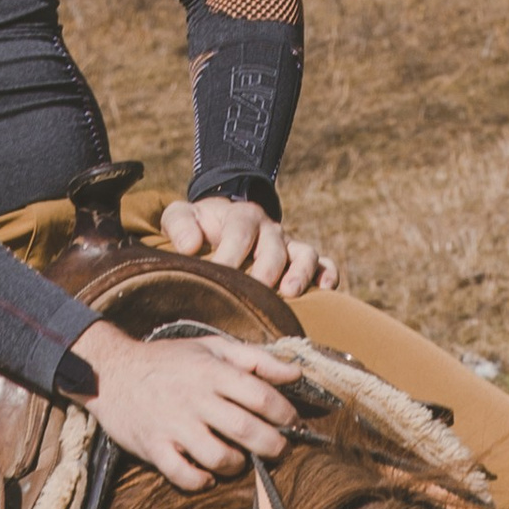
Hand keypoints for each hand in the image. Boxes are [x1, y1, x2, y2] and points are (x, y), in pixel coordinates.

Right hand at [79, 321, 302, 492]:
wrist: (111, 373)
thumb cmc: (167, 361)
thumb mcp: (212, 348)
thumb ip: (256, 359)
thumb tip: (295, 373)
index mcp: (212, 372)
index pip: (260, 395)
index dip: (285, 412)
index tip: (293, 422)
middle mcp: (195, 399)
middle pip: (246, 430)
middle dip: (272, 445)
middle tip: (280, 449)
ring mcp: (173, 425)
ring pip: (218, 457)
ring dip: (238, 465)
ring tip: (241, 460)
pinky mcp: (153, 447)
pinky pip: (183, 475)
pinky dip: (201, 481)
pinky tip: (208, 475)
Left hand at [159, 193, 338, 302]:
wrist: (223, 220)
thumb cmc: (200, 225)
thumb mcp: (182, 216)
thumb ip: (180, 225)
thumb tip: (190, 247)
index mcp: (241, 216)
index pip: (239, 233)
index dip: (230, 254)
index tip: (216, 275)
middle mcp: (270, 229)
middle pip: (274, 248)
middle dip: (265, 270)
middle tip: (254, 291)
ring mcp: (289, 244)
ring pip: (305, 254)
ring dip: (300, 273)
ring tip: (290, 292)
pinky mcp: (301, 259)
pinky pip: (323, 263)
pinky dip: (328, 273)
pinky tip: (326, 288)